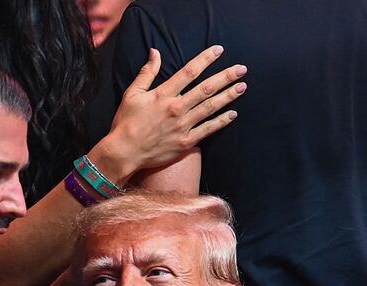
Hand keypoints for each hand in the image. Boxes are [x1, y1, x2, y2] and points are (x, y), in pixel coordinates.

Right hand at [91, 46, 246, 179]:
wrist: (124, 153)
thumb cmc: (126, 123)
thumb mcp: (132, 94)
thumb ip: (146, 73)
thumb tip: (155, 52)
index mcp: (163, 95)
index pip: (189, 72)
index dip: (205, 59)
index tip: (219, 51)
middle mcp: (176, 109)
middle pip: (206, 89)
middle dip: (226, 77)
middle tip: (242, 69)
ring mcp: (182, 127)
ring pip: (210, 108)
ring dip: (228, 96)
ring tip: (242, 87)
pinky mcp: (185, 143)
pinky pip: (207, 130)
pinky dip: (221, 122)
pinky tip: (233, 114)